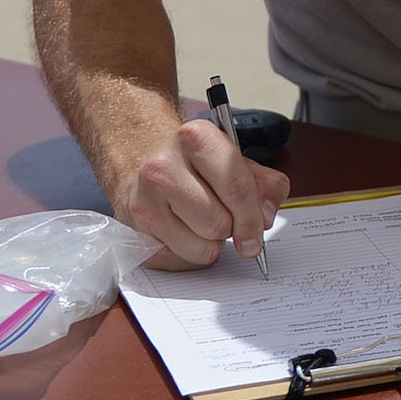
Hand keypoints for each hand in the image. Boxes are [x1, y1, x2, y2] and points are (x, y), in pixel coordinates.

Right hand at [115, 120, 290, 270]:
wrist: (141, 156)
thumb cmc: (193, 160)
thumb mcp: (235, 157)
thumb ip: (264, 183)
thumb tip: (266, 216)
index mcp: (197, 139)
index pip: (236, 188)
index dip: (253, 217)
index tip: (259, 233)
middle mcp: (164, 167)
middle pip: (218, 223)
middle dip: (232, 227)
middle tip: (229, 216)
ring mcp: (144, 200)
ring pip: (199, 247)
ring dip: (212, 242)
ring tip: (205, 220)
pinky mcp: (133, 229)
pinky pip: (178, 260)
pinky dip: (190, 252)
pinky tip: (185, 229)